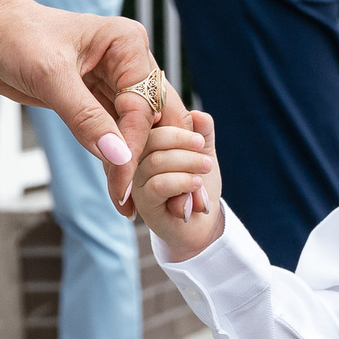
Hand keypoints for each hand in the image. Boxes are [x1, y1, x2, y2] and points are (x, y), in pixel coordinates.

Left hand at [0, 0, 184, 201]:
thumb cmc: (14, 37)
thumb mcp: (49, 77)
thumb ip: (84, 117)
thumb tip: (117, 157)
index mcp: (127, 45)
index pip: (142, 107)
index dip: (135, 149)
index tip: (124, 186)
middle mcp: (128, 62)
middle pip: (157, 118)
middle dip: (158, 160)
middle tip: (170, 204)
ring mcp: (113, 82)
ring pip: (138, 130)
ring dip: (138, 165)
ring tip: (135, 204)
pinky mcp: (95, 99)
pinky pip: (115, 133)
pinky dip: (117, 160)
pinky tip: (119, 188)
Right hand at [130, 115, 224, 258]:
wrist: (202, 224)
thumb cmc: (198, 186)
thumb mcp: (204, 153)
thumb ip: (202, 132)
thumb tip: (197, 115)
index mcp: (145, 143)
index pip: (151, 122)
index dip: (177, 126)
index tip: (199, 140)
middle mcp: (134, 160)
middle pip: (150, 138)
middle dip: (183, 142)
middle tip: (204, 154)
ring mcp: (134, 182)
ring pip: (155, 161)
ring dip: (188, 163)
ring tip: (205, 169)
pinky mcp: (142, 203)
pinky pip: (157, 185)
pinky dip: (182, 182)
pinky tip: (196, 185)